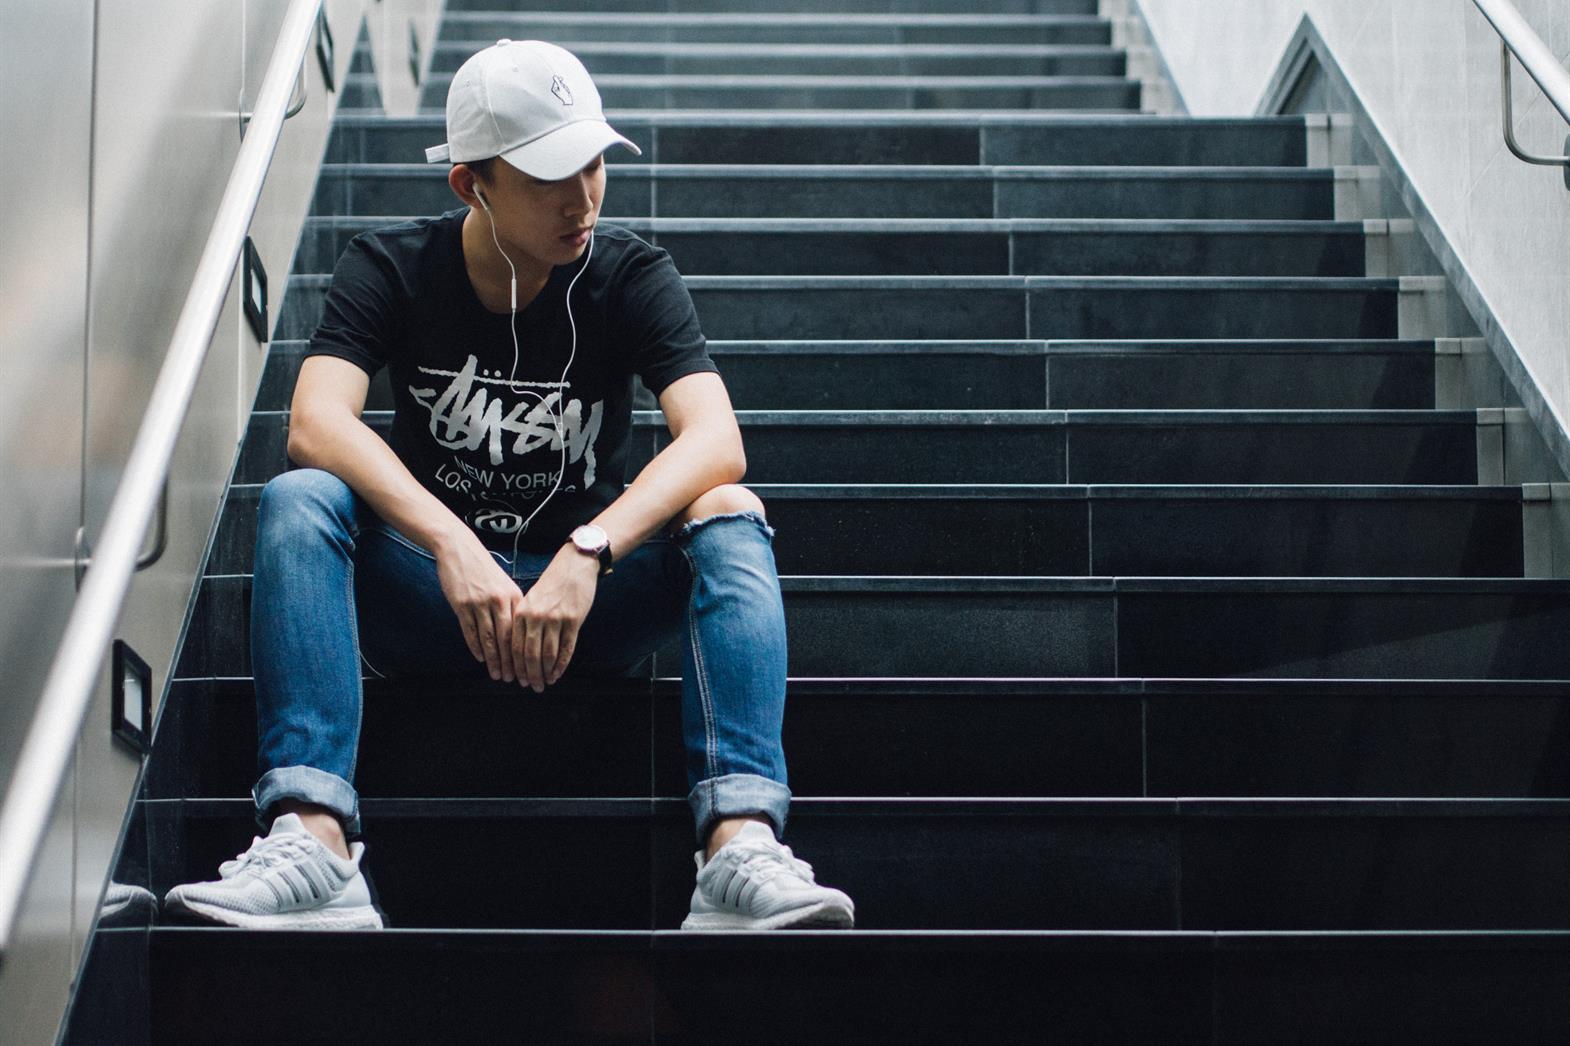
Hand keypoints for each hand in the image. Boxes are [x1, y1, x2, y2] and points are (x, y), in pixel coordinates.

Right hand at [433, 529, 528, 682]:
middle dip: (512, 662)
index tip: (529, 669)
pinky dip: (476, 647)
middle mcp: (500, 601)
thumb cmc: (483, 570)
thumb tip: (519, 632)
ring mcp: (480, 603)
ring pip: (490, 638)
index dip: (525, 653)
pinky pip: (471, 631)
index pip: (522, 632)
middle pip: (508, 639)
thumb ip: (512, 606)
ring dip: (494, 660)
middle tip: (516, 680)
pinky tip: (481, 659)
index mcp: (514, 597)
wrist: (459, 549)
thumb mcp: (504, 585)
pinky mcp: (462, 605)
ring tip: (498, 675)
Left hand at [510, 545, 599, 691]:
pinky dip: (561, 665)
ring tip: (543, 683)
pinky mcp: (574, 621)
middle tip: (530, 687)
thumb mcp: (531, 599)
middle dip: (529, 674)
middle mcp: (536, 617)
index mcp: (522, 611)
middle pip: (529, 654)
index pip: (514, 646)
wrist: (575, 565)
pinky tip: (557, 674)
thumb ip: (524, 620)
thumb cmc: (553, 583)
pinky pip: (566, 649)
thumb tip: (519, 649)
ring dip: (544, 673)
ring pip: (548, 655)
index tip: (515, 678)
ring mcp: (556, 619)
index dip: (515, 666)